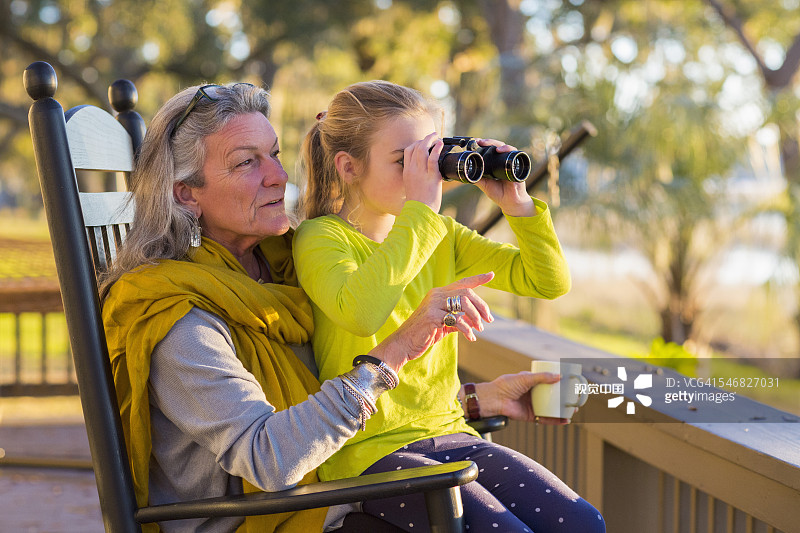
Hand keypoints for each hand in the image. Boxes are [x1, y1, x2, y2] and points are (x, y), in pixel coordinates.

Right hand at [370, 272, 494, 372]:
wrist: (404, 344)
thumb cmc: (424, 334)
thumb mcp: (444, 325)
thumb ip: (459, 320)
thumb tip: (477, 322)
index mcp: (439, 294)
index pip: (462, 282)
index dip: (478, 278)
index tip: (491, 275)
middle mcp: (436, 295)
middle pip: (467, 292)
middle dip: (482, 306)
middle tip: (489, 320)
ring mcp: (433, 304)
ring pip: (464, 303)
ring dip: (476, 317)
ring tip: (480, 329)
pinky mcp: (432, 316)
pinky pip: (457, 320)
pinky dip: (467, 329)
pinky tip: (471, 337)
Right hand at [403, 132, 443, 212]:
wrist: (420, 212)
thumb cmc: (418, 203)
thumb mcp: (412, 187)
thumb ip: (416, 177)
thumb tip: (424, 171)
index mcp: (407, 172)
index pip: (408, 151)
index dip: (416, 143)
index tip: (424, 142)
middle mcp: (412, 170)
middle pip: (415, 147)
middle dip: (425, 139)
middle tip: (433, 136)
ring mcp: (421, 173)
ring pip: (423, 149)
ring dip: (430, 140)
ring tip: (437, 137)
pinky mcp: (432, 177)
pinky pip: (432, 159)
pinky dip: (437, 149)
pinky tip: (441, 144)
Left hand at [473, 139, 534, 216]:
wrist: (510, 202)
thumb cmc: (498, 193)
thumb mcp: (484, 184)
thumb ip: (477, 178)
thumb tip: (465, 173)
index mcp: (494, 163)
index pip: (489, 150)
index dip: (483, 145)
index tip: (475, 141)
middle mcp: (503, 161)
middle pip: (496, 146)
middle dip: (488, 142)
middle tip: (480, 141)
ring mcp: (510, 162)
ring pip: (505, 147)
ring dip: (497, 144)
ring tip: (489, 145)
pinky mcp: (517, 165)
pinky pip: (515, 154)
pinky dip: (508, 150)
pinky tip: (501, 150)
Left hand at [474, 371, 569, 424]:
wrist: (495, 399)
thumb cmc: (507, 385)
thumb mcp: (525, 377)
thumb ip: (542, 377)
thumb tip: (559, 376)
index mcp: (533, 383)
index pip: (549, 382)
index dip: (560, 383)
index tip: (571, 384)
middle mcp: (534, 394)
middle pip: (553, 397)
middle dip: (565, 399)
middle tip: (576, 399)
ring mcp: (533, 405)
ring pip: (551, 409)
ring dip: (563, 411)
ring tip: (574, 410)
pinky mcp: (531, 416)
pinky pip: (546, 419)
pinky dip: (555, 421)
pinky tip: (565, 421)